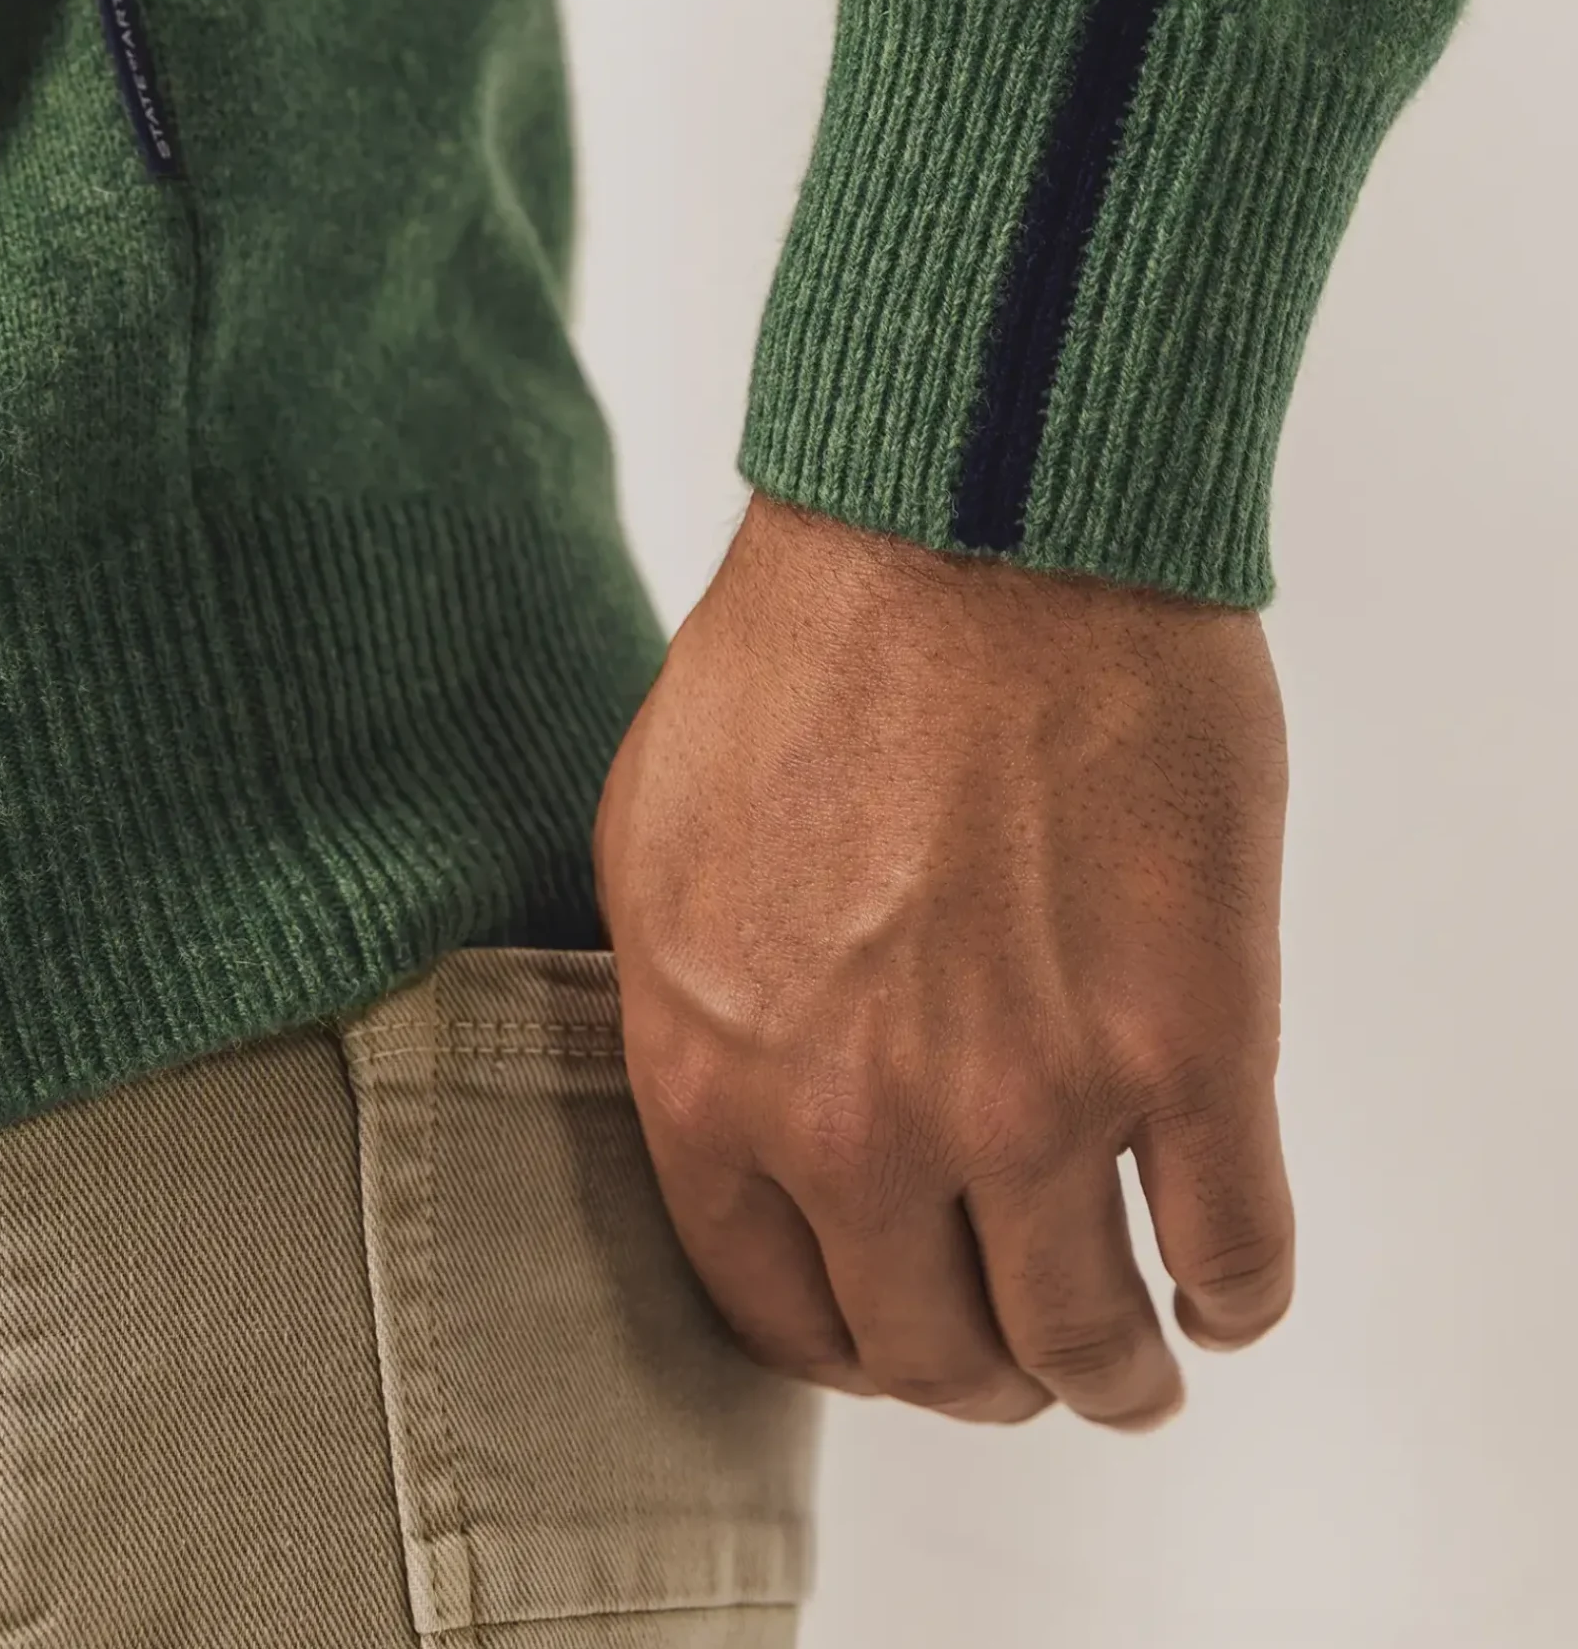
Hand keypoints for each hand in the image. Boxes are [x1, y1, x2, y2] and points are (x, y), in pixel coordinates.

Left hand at [592, 490, 1293, 1431]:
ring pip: (1084, 1342)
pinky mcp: (1185, 1044)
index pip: (773, 1309)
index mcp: (714, 1070)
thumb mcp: (658, 833)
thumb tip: (745, 1101)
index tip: (894, 1330)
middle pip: (935, 1352)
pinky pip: (1232, 1250)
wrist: (970, 517)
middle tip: (1020, 1355)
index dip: (847, 1343)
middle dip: (982, 1374)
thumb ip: (691, 1002)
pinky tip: (1223, 1279)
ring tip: (1136, 1361)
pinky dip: (1235, 1293)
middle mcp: (861, 1120)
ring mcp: (1030, 1095)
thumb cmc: (814, 639)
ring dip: (1114, 1376)